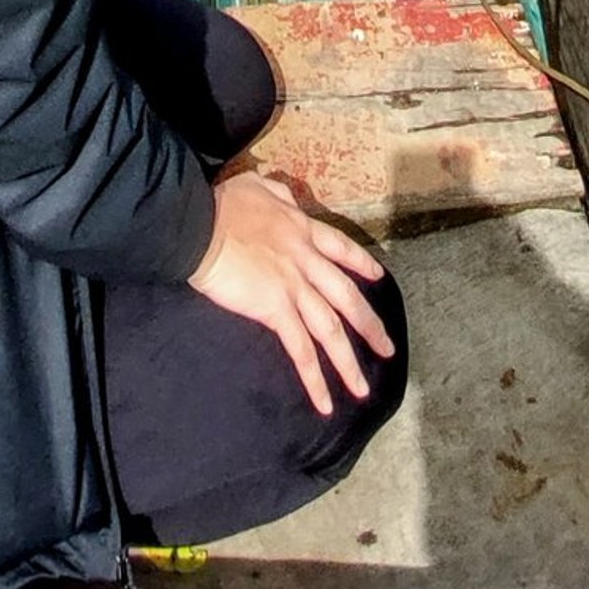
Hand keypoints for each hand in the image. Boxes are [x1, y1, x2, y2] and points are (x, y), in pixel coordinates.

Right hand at [187, 170, 391, 414]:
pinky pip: (300, 350)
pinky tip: (324, 402)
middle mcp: (306, 260)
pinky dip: (314, 378)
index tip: (378, 278)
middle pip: (347, 297)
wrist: (200, 225)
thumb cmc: (222, 204)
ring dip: (349, 363)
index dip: (361, 264)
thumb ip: (278, 193)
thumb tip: (288, 199)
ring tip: (362, 389)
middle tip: (387, 349)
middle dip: (370, 326)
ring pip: (331, 330)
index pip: (341, 248)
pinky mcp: (275, 309)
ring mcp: (293, 286)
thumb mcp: (258, 186)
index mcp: (302, 229)